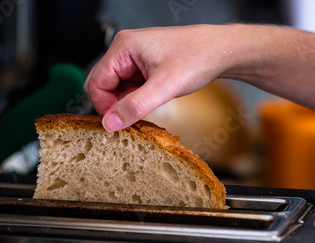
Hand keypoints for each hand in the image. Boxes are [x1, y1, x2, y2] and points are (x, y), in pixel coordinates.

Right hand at [83, 24, 247, 131]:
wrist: (219, 51)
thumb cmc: (196, 58)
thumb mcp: (164, 87)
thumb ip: (134, 106)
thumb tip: (110, 123)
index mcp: (123, 47)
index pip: (95, 82)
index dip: (104, 106)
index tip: (119, 122)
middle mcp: (125, 50)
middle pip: (103, 85)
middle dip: (116, 105)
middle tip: (135, 117)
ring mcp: (134, 58)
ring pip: (117, 89)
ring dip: (128, 103)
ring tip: (150, 106)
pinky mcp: (144, 66)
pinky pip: (130, 87)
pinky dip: (137, 99)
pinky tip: (153, 101)